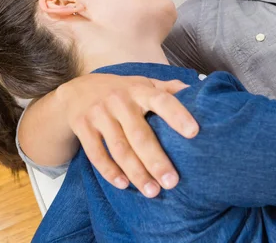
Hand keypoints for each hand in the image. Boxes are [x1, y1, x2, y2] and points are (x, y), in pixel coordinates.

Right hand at [57, 74, 196, 196]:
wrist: (77, 90)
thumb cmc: (122, 91)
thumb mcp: (143, 84)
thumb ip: (168, 88)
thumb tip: (198, 91)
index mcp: (140, 90)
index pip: (162, 101)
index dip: (178, 115)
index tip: (194, 133)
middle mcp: (119, 101)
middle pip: (140, 135)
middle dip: (156, 160)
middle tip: (172, 182)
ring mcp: (99, 114)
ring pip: (119, 149)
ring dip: (136, 172)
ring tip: (152, 191)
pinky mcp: (83, 127)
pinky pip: (96, 154)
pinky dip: (110, 171)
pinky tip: (124, 185)